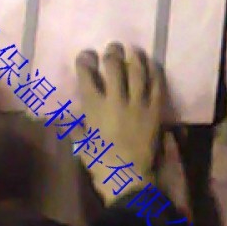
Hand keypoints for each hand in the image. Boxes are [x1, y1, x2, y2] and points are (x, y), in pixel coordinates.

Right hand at [74, 43, 163, 204]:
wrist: (127, 177)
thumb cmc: (100, 162)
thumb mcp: (81, 143)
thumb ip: (76, 126)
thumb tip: (69, 117)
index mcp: (94, 107)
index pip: (87, 75)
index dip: (85, 61)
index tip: (86, 55)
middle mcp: (115, 99)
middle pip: (114, 66)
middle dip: (112, 53)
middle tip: (113, 47)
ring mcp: (138, 104)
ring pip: (137, 71)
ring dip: (134, 57)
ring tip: (133, 50)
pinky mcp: (155, 110)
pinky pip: (157, 85)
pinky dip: (154, 72)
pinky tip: (152, 64)